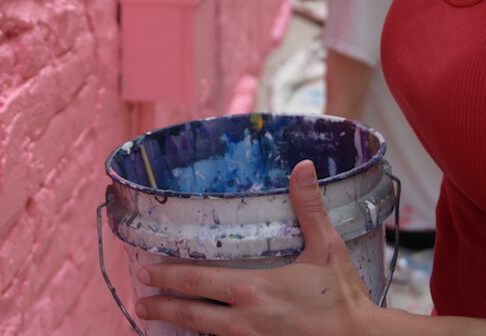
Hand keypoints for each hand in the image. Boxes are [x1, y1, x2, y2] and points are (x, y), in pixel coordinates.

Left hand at [134, 160, 391, 335]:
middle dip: (162, 307)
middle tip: (141, 302)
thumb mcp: (327, 248)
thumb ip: (309, 207)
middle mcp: (243, 320)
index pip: (197, 280)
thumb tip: (302, 167)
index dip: (168, 276)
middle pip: (190, 313)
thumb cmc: (344, 299)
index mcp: (252, 289)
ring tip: (162, 322)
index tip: (147, 273)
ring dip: (182, 328)